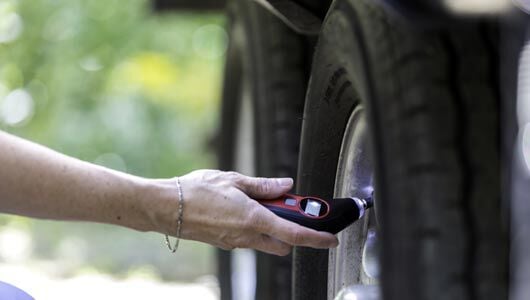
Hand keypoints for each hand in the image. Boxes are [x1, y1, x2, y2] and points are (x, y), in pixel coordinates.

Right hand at [177, 170, 338, 255]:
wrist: (166, 207)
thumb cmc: (196, 191)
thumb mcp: (234, 180)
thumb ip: (264, 186)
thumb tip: (286, 185)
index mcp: (254, 219)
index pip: (295, 234)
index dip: (317, 238)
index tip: (330, 239)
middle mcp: (247, 236)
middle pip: (283, 243)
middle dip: (292, 232)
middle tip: (286, 210)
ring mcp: (235, 242)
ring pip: (265, 241)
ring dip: (271, 228)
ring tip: (258, 204)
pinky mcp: (225, 243)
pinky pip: (248, 239)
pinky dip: (254, 228)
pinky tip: (240, 210)